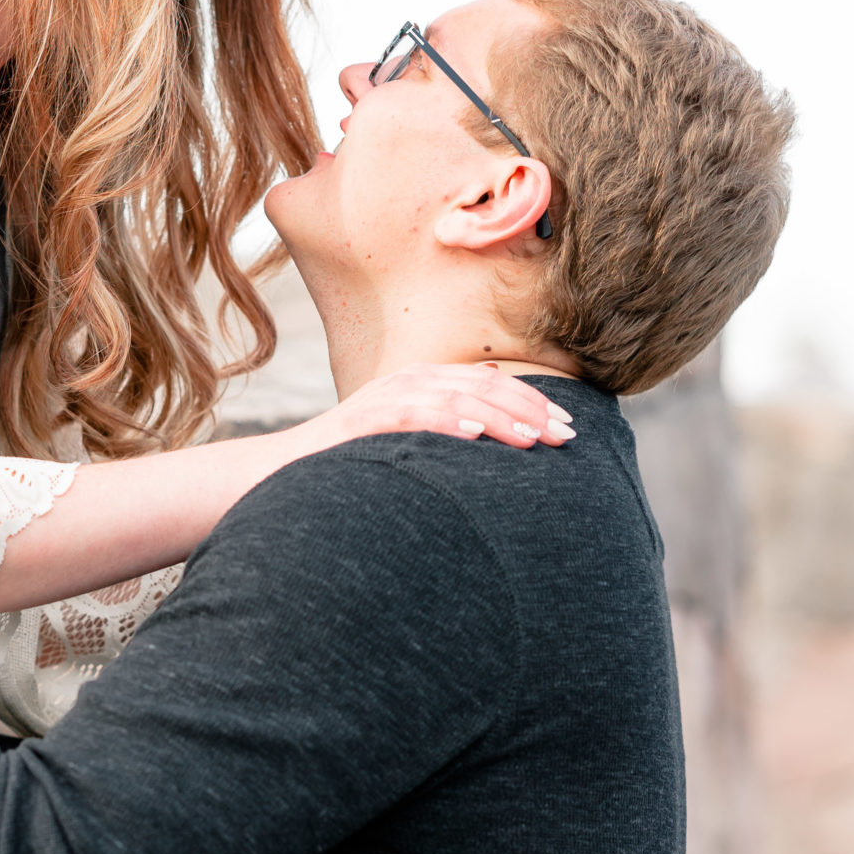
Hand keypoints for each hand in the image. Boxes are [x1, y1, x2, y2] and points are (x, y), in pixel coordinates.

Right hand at [300, 363, 573, 452]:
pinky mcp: (365, 420)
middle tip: (567, 436)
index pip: (491, 382)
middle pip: (483, 386)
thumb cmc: (352, 464)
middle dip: (531, 410)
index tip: (568, 425)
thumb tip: (496, 425)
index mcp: (424, 382)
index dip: (533, 401)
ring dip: (501, 418)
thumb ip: (447, 428)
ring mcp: (385, 398)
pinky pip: (414, 416)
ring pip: (457, 398)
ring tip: (535, 440)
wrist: (285, 472)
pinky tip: (475, 436)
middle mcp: (409, 381)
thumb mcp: (408, 440)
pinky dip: (447, 422)